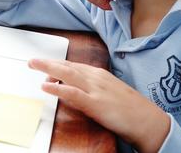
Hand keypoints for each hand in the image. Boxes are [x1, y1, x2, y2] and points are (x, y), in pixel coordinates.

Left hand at [28, 58, 169, 152]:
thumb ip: (91, 89)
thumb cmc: (130, 109)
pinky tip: (45, 87)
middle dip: (48, 62)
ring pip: (68, 75)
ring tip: (33, 65)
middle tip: (32, 60)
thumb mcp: (109, 93)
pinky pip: (72, 93)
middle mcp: (96, 78)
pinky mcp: (95, 104)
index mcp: (99, 75)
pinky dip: (58, 89)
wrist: (147, 120)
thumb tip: (73, 90)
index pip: (73, 65)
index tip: (44, 62)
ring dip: (48, 69)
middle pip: (67, 66)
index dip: (57, 63)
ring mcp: (96, 90)